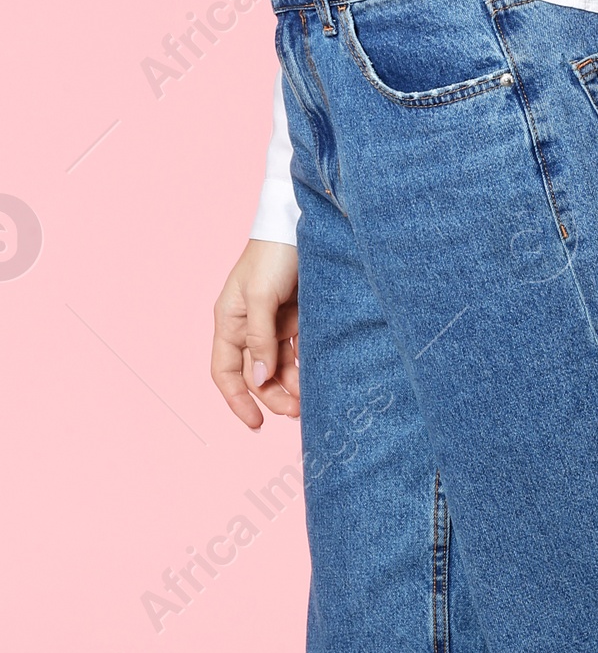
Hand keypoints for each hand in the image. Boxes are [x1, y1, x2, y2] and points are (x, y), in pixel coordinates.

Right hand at [212, 239, 300, 426]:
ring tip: (311, 399)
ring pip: (278, 368)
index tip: (256, 424)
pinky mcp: (296, 320)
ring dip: (292, 386)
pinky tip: (317, 380)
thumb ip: (259, 339)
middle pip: (256, 375)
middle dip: (273, 397)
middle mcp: (248, 328)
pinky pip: (297, 354)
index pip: (225, 372)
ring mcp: (272, 325)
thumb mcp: (261, 297)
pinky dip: (304, 369)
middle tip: (297, 413)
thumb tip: (259, 379)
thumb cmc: (273, 257)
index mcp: (229, 322)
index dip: (237, 401)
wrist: (301, 228)